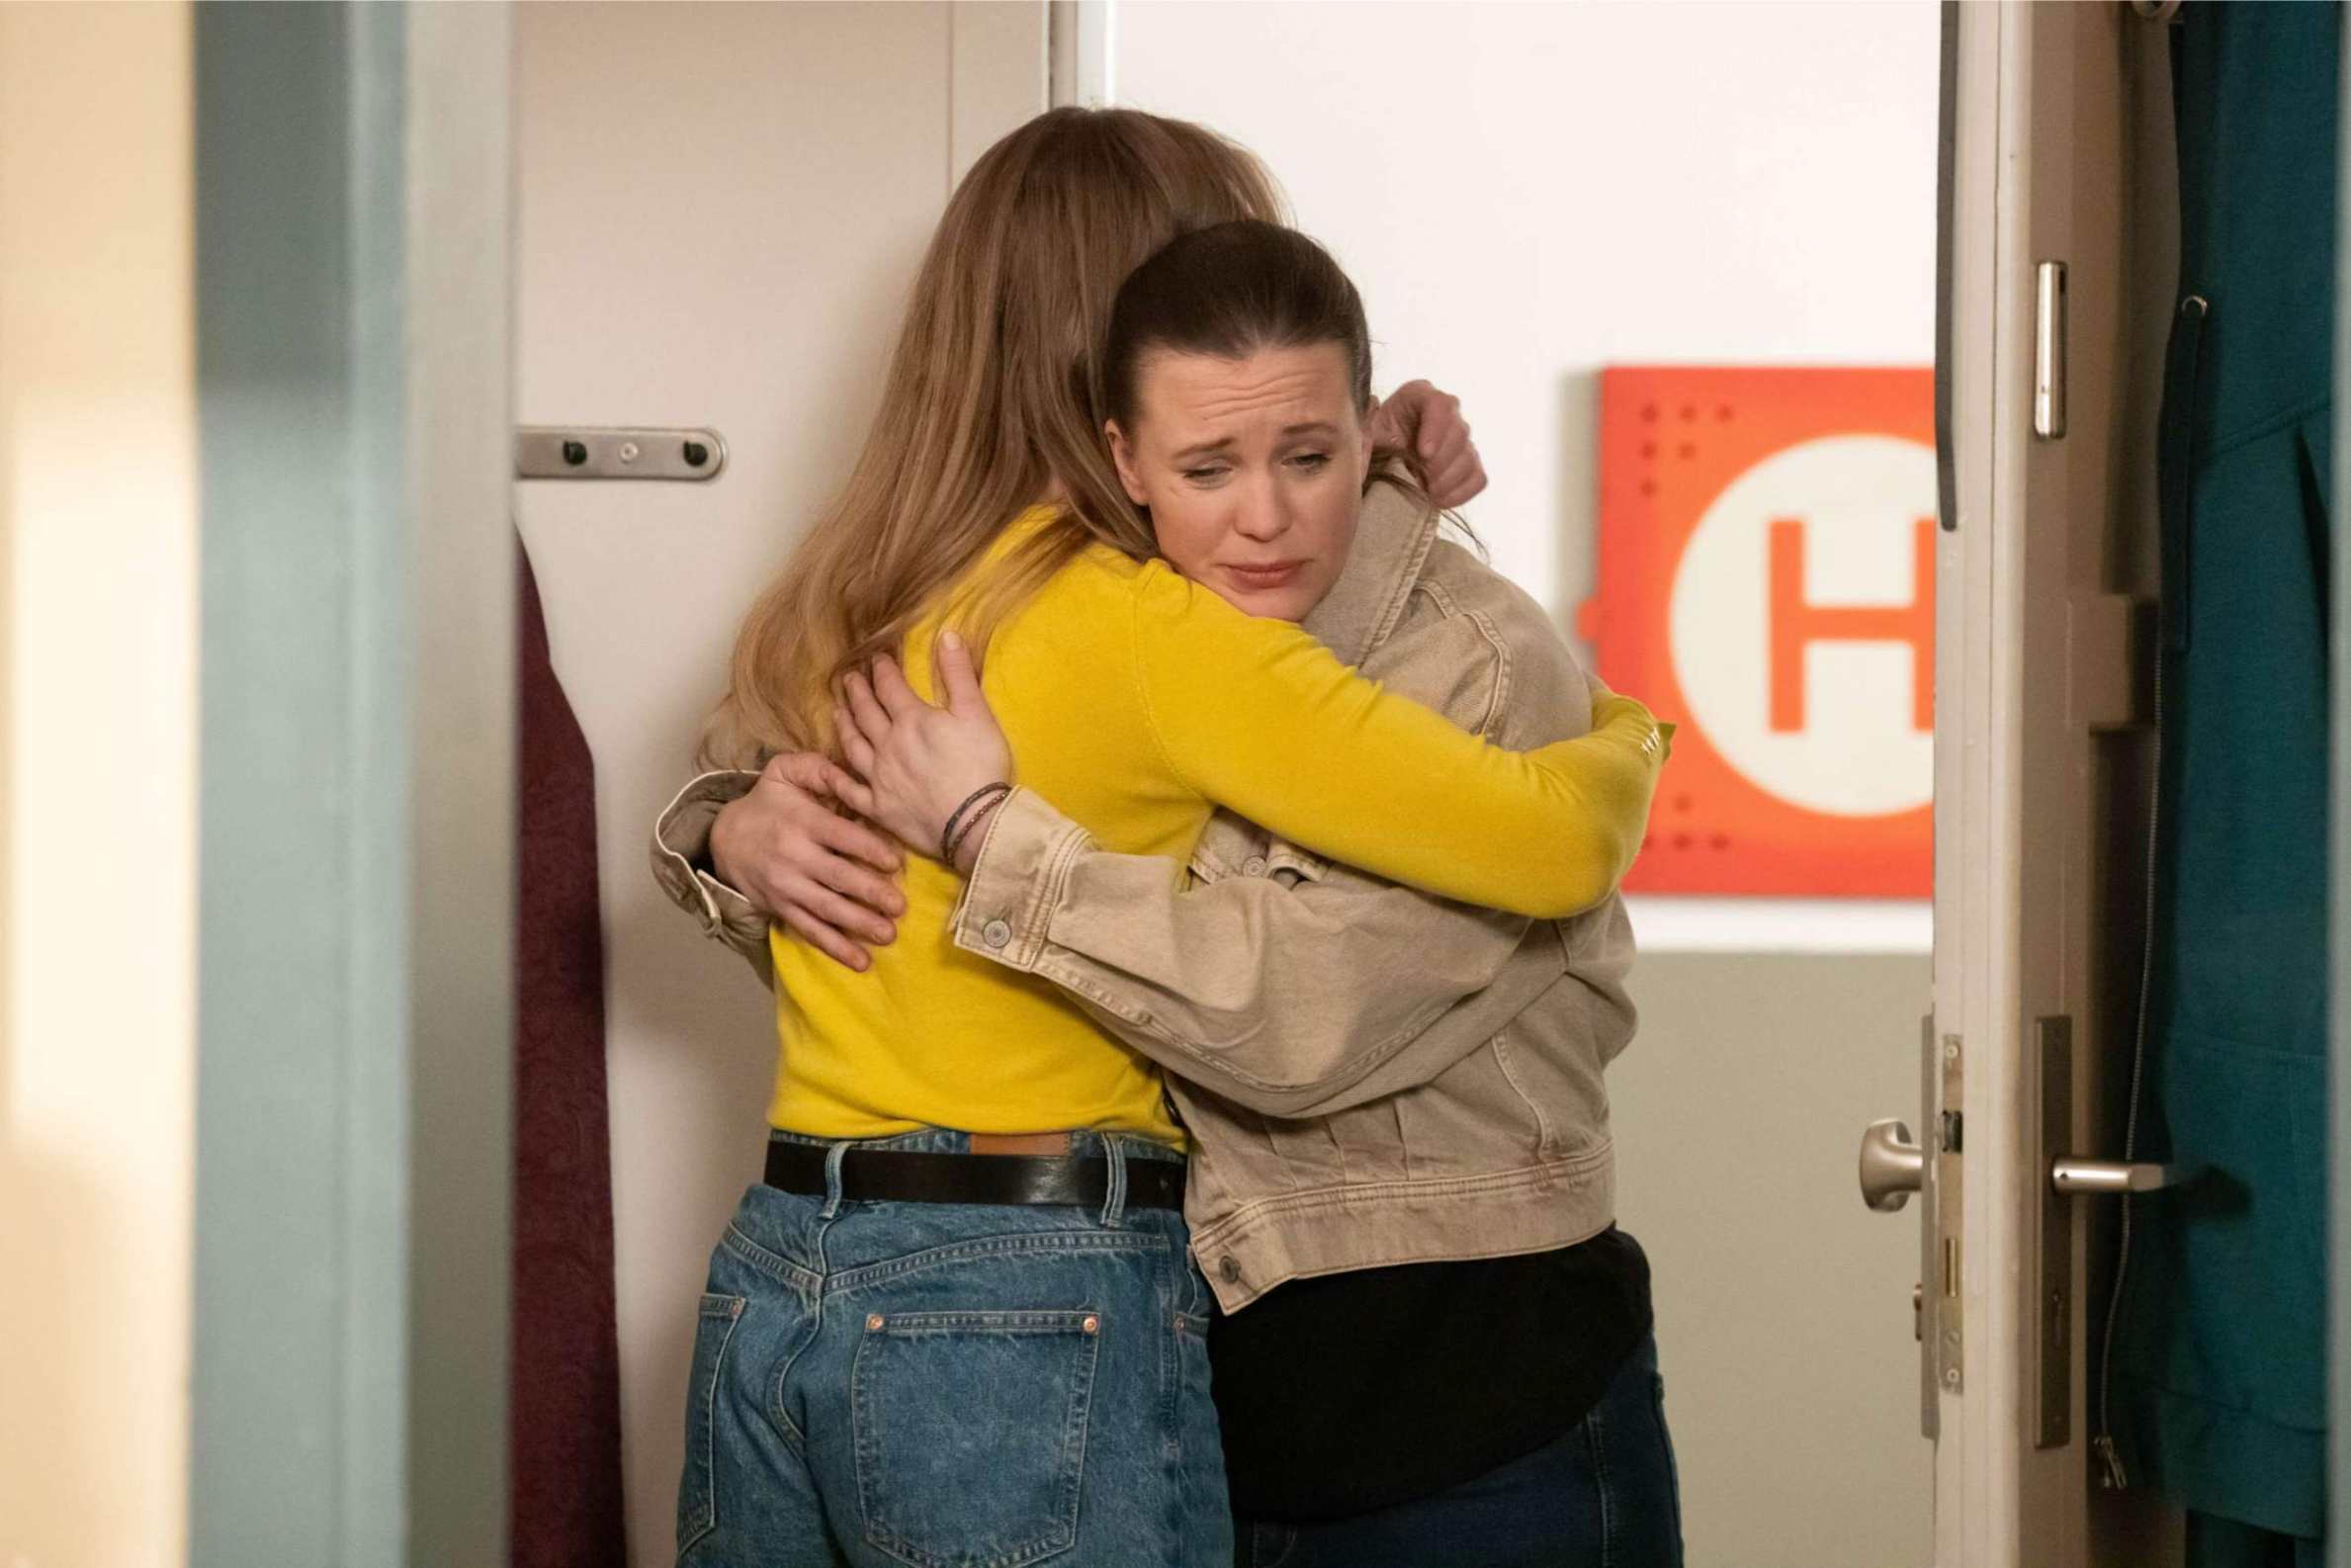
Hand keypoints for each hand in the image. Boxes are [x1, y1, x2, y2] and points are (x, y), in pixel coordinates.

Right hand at [709, 751, 901, 971]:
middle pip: (837, 877)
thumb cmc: (768, 802)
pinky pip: (810, 931)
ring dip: (859, 925)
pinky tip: (861, 962)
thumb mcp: (785, 772)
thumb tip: (853, 775)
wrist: (724, 838)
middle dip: (871, 893)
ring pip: (827, 909)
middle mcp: (794, 856)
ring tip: (888, 934)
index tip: (895, 863)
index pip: (840, 837)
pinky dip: (835, 948)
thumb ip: (820, 770)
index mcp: (802, 822)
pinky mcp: (782, 908)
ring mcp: (787, 887)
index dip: (869, 849)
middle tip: (900, 906)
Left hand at [836, 630, 1012, 863]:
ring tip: (836, 710)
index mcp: (912, 720)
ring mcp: (878, 777)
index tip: (876, 658)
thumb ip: (959, 674)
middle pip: (865, 712)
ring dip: (843, 725)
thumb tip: (946, 634)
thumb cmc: (981, 766)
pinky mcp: (878, 808)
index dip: (881, 669)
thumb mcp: (976, 713)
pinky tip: (828, 769)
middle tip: (848, 678)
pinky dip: (836, 778)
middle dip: (857, 691)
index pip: (889, 687)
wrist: (974, 822)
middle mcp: (887, 745)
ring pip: (852, 745)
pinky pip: (849, 790)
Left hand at [1368, 379, 1487, 508]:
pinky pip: (1478, 478)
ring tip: (1426, 491)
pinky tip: (1438, 499)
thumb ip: (1363, 430)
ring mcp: (1460, 439)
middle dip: (1440, 462)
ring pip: (1469, 457)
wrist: (1376, 461)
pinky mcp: (1468, 464)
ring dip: (1448, 480)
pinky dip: (1461, 493)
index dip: (1436, 428)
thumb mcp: (1362, 432)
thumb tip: (1368, 429)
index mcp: (1418, 396)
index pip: (1441, 404)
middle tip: (1421, 480)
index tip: (1423, 454)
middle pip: (1460, 432)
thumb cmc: (1369, 441)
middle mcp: (1446, 412)